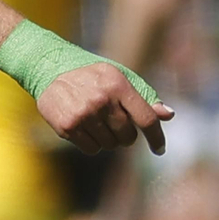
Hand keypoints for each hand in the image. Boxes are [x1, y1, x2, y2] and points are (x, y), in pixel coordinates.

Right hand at [36, 62, 172, 155]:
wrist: (49, 69)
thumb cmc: (92, 76)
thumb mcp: (119, 77)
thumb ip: (144, 97)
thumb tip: (169, 115)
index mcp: (119, 84)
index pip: (146, 118)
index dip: (156, 137)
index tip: (159, 149)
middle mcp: (102, 100)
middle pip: (128, 137)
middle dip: (125, 135)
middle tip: (114, 123)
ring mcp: (84, 114)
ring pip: (110, 145)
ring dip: (107, 139)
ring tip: (95, 121)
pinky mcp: (68, 126)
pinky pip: (92, 150)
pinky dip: (92, 143)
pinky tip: (84, 127)